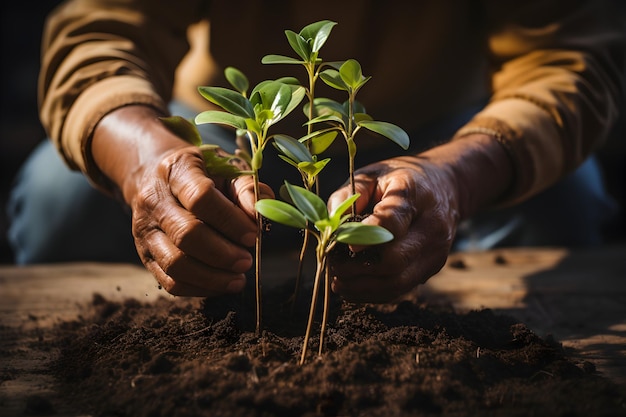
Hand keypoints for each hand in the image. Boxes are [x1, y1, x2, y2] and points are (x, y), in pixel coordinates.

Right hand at [130, 146, 272, 295]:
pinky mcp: (145, 254)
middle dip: (223, 254)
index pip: (200, 198)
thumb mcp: (226, 170)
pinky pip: (169, 281)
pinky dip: (199, 288)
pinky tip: (221, 284)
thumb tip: (259, 217)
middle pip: (186, 235)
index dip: (230, 220)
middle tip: (247, 261)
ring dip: (212, 277)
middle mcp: (153, 200)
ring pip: (175, 263)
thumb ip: (247, 190)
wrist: (155, 177)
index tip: (253, 235)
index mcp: (176, 170)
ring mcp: (145, 230)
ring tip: (238, 278)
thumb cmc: (201, 175)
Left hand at [327, 156, 458, 302]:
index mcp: (417, 195)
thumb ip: (350, 194)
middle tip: (332, 262)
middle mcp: (432, 227)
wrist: (446, 187)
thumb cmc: (401, 179)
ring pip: (397, 282)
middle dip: (357, 267)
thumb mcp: (373, 174)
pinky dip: (372, 293)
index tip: (340, 241)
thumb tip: (331, 225)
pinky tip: (351, 286)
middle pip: (394, 260)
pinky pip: (400, 289)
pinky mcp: (432, 268)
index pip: (391, 222)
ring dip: (361, 286)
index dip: (363, 236)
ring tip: (337, 279)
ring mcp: (436, 252)